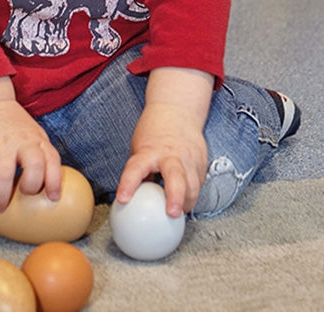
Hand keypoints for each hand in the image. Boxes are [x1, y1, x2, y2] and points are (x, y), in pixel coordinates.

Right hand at [0, 77, 61, 212]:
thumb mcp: (35, 136)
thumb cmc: (16, 127)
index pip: (52, 160)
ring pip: (4, 174)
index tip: (53, 198)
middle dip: (30, 187)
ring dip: (1, 196)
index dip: (55, 181)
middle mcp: (22, 142)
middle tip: (23, 197)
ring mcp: (1, 145)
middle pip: (34, 166)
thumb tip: (47, 190)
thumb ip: (41, 157)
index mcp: (38, 140)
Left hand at [115, 67, 212, 217]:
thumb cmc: (154, 132)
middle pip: (175, 177)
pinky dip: (192, 193)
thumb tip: (136, 200)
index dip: (128, 184)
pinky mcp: (201, 162)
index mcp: (149, 151)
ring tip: (178, 212)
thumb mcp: (141, 148)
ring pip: (193, 186)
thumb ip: (142, 172)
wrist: (177, 109)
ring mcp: (189, 158)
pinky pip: (198, 183)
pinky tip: (187, 198)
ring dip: (187, 202)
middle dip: (176, 197)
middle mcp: (170, 155)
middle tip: (172, 213)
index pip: (136, 169)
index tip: (122, 199)